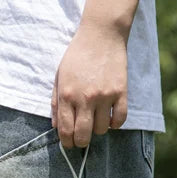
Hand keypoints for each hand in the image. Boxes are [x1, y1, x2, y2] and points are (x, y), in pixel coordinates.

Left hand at [51, 22, 128, 148]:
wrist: (101, 34)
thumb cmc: (77, 56)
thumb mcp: (59, 77)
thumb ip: (55, 103)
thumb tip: (56, 126)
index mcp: (66, 96)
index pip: (65, 131)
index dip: (67, 142)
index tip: (69, 143)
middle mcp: (84, 98)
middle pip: (83, 136)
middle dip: (80, 142)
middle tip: (82, 139)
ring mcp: (104, 95)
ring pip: (101, 130)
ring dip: (98, 130)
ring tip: (96, 121)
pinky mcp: (121, 91)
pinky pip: (120, 119)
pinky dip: (115, 123)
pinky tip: (110, 118)